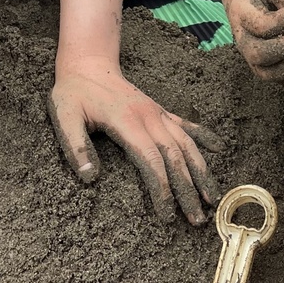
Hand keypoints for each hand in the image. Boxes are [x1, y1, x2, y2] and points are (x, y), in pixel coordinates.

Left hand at [48, 62, 223, 224]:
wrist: (88, 62)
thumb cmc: (74, 92)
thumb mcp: (64, 116)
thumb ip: (75, 145)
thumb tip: (90, 178)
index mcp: (127, 122)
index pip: (151, 160)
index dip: (162, 189)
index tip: (167, 215)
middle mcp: (149, 117)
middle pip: (175, 157)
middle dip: (188, 189)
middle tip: (197, 219)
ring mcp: (158, 112)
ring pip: (186, 144)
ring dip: (201, 171)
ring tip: (213, 197)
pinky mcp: (159, 110)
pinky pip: (187, 125)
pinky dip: (204, 137)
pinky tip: (219, 148)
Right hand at [227, 0, 283, 83]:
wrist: (251, 5)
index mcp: (242, 15)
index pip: (258, 26)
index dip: (277, 22)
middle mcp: (244, 40)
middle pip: (258, 56)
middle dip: (282, 51)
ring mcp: (254, 57)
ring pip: (268, 74)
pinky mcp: (267, 67)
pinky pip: (281, 81)